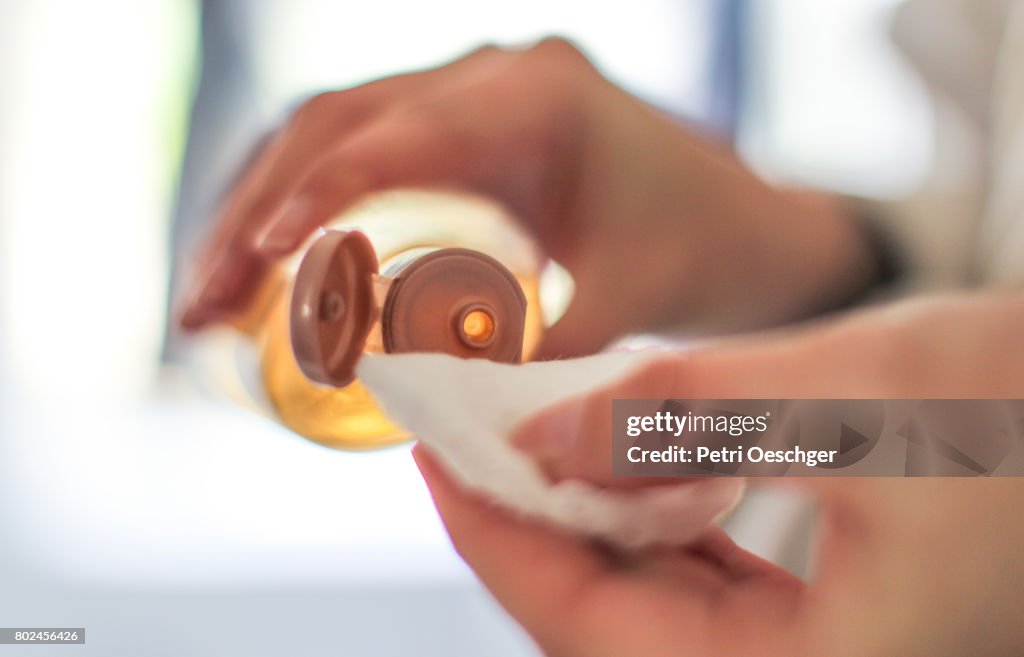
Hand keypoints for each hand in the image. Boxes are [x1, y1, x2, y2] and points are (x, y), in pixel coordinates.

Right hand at [180, 39, 876, 356]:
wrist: (743, 222)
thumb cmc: (702, 251)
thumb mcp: (628, 301)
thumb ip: (537, 356)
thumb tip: (430, 408)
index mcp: (538, 99)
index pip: (400, 135)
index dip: (317, 196)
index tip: (258, 266)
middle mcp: (491, 76)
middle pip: (337, 123)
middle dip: (258, 214)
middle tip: (202, 306)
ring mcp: (469, 92)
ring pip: (331, 128)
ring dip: (262, 204)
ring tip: (212, 293)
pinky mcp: (458, 124)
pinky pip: (358, 145)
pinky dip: (302, 199)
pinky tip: (266, 259)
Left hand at [417, 292, 1023, 656]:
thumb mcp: (846, 396)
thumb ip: (677, 418)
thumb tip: (537, 436)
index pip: (588, 626)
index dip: (495, 534)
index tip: (434, 451)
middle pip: (607, 615)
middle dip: (532, 516)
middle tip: (469, 427)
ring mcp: (815, 649)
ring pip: (650, 594)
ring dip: (584, 509)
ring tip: (531, 428)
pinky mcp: (826, 609)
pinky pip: (702, 573)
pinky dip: (649, 511)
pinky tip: (621, 454)